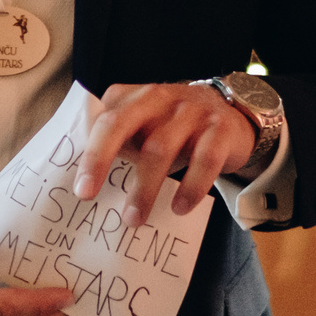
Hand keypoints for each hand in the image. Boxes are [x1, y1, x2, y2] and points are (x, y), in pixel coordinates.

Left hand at [75, 81, 258, 226]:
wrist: (234, 112)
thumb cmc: (178, 125)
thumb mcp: (148, 122)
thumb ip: (118, 135)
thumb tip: (86, 171)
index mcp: (138, 97)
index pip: (105, 119)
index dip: (90, 152)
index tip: (80, 187)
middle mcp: (162, 99)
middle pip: (122, 123)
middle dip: (99, 158)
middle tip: (87, 195)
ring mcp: (192, 113)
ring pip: (161, 148)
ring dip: (144, 188)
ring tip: (134, 218)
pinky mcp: (221, 131)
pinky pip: (205, 160)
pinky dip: (191, 186)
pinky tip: (179, 207)